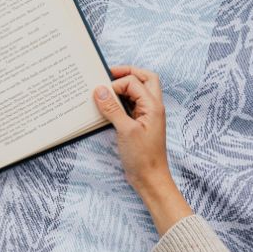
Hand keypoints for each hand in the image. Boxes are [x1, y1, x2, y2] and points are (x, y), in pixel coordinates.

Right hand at [93, 65, 192, 234]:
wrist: (150, 179)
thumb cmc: (142, 157)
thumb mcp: (125, 130)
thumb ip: (112, 108)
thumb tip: (99, 90)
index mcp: (153, 106)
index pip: (133, 82)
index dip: (116, 84)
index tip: (101, 93)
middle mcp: (152, 107)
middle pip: (145, 79)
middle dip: (127, 73)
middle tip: (108, 74)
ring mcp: (146, 115)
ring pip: (138, 91)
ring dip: (124, 87)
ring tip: (106, 89)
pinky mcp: (139, 124)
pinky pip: (131, 105)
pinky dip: (120, 101)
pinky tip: (107, 107)